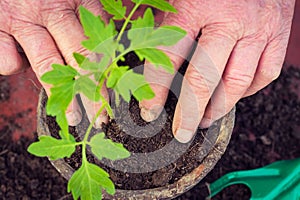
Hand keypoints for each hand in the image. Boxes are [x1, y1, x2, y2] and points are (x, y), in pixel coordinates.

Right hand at [0, 0, 109, 126]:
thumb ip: (87, 21)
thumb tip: (106, 58)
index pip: (101, 43)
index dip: (110, 74)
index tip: (115, 97)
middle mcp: (53, 9)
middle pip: (81, 58)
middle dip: (93, 94)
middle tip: (101, 119)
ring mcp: (24, 19)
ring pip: (48, 66)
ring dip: (63, 97)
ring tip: (75, 119)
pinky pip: (10, 61)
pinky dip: (15, 68)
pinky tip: (20, 61)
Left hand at [139, 0, 294, 142]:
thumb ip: (159, 21)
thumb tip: (136, 50)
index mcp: (194, 5)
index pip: (168, 57)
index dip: (156, 90)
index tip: (150, 110)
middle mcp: (229, 18)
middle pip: (206, 78)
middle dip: (190, 112)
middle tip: (181, 131)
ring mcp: (258, 27)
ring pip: (238, 82)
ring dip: (219, 108)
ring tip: (205, 119)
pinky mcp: (279, 33)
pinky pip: (266, 73)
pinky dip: (248, 91)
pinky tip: (233, 95)